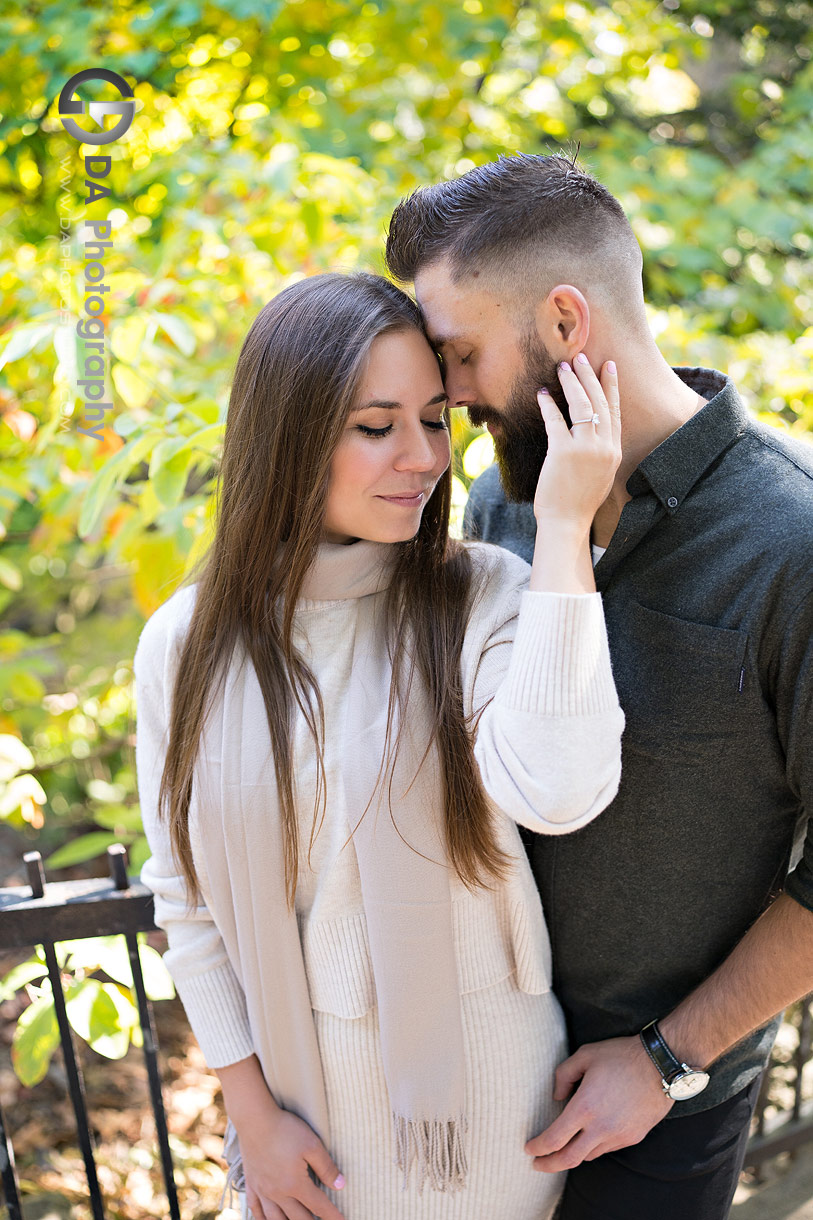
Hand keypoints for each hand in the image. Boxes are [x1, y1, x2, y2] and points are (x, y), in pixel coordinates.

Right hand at [236, 1101, 346, 1219]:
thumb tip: (341, 1185)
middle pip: (298, 1218)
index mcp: (295, 1184)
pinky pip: (255, 1209)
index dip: (332, 1216)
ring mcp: (262, 1190)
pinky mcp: (251, 1183)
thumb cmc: (285, 1129)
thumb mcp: (312, 1144)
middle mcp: (278, 1193)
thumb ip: (326, 1167)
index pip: (319, 1206)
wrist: (255, 1119)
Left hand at [524, 1034, 673, 1171]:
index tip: (529, 1148)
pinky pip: (607, 1148)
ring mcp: (618, 1135)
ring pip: (589, 1155)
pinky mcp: (633, 1137)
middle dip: (549, 1165)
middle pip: (569, 1159)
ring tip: (564, 1146)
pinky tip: (590, 1136)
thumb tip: (556, 1097)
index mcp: (584, 1107)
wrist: (660, 1065)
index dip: (538, 1147)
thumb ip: (563, 1075)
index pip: (554, 1139)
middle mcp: (601, 1127)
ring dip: (573, 1154)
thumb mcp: (585, 1055)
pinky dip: (593, 1147)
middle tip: (537, 1164)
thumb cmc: (620, 1056)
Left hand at [533, 356, 620, 530]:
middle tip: (580, 357)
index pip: (615, 411)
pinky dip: (548, 404)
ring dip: (571, 383)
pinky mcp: (564, 453)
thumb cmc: (579, 502)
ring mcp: (585, 449)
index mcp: (614, 451)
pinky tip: (541, 393)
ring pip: (582, 405)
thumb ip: (600, 452)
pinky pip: (556, 420)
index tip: (609, 365)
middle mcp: (604, 447)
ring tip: (563, 367)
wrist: (568, 523)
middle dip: (589, 376)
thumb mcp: (600, 475)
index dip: (611, 386)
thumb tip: (592, 433)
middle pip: (600, 402)